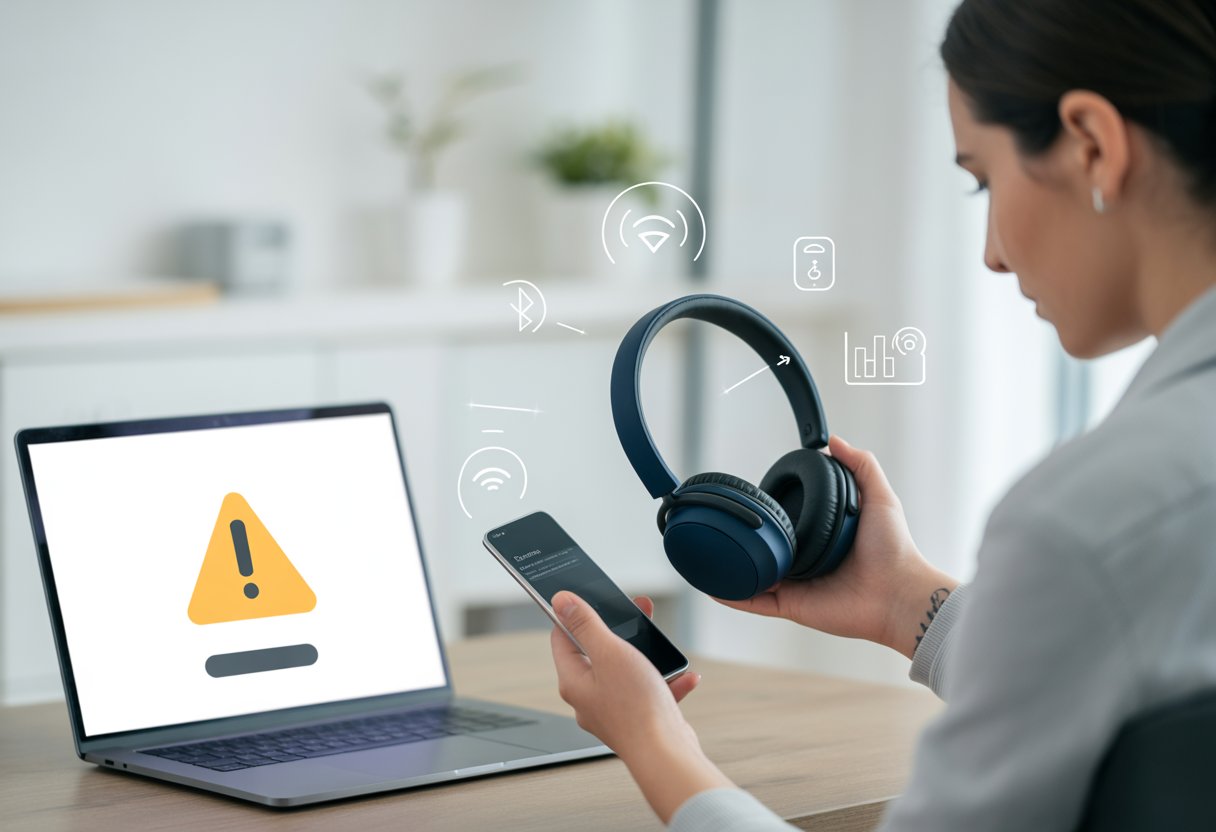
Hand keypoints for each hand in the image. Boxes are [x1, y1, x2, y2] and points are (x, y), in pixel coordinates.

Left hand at [550, 591, 732, 822]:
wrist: (666, 754)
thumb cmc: (636, 707)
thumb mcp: (609, 652)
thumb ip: (586, 624)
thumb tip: (561, 601)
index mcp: (574, 681)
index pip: (562, 639)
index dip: (574, 615)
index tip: (590, 599)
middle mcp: (589, 698)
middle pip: (598, 652)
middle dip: (620, 632)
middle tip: (637, 614)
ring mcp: (614, 710)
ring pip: (627, 671)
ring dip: (648, 657)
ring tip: (664, 647)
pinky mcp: (638, 720)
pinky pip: (650, 692)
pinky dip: (666, 681)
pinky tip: (684, 676)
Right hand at [716, 435, 957, 658]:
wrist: (898, 592)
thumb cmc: (894, 550)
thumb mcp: (880, 497)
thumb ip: (861, 466)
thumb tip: (834, 440)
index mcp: (825, 540)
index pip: (792, 525)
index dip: (774, 513)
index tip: (757, 500)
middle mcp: (809, 563)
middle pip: (770, 550)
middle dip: (748, 540)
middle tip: (727, 523)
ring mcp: (798, 586)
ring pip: (757, 576)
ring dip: (734, 566)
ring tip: (712, 552)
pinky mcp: (793, 605)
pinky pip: (756, 602)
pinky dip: (733, 596)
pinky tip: (713, 587)